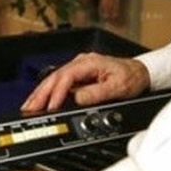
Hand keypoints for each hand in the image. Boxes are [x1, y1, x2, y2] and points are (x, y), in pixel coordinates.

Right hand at [21, 53, 150, 112]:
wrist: (141, 72)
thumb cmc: (132, 77)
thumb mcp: (118, 87)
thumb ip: (97, 93)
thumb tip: (77, 99)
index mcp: (88, 62)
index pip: (66, 78)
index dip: (57, 93)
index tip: (51, 107)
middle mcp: (81, 63)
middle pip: (54, 78)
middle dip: (40, 94)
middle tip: (28, 107)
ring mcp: (78, 69)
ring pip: (54, 80)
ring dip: (41, 93)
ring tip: (29, 105)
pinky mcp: (79, 76)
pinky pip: (59, 84)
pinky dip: (49, 93)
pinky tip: (42, 100)